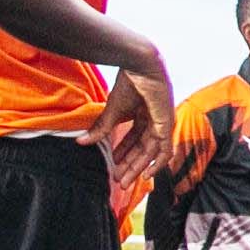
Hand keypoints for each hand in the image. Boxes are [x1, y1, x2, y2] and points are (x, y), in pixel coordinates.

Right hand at [86, 47, 173, 194]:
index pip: (134, 140)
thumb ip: (101, 129)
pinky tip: (146, 174)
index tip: (113, 166)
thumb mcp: (113, 112)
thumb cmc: (129, 83)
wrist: (140, 68)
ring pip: (152, 153)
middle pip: (143, 149)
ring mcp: (163, 124)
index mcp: (144, 115)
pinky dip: (157, 164)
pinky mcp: (168, 126)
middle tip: (118, 181)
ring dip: (138, 168)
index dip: (124, 154)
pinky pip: (166, 150)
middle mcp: (155, 122)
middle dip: (130, 166)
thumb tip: (81, 142)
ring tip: (125, 181)